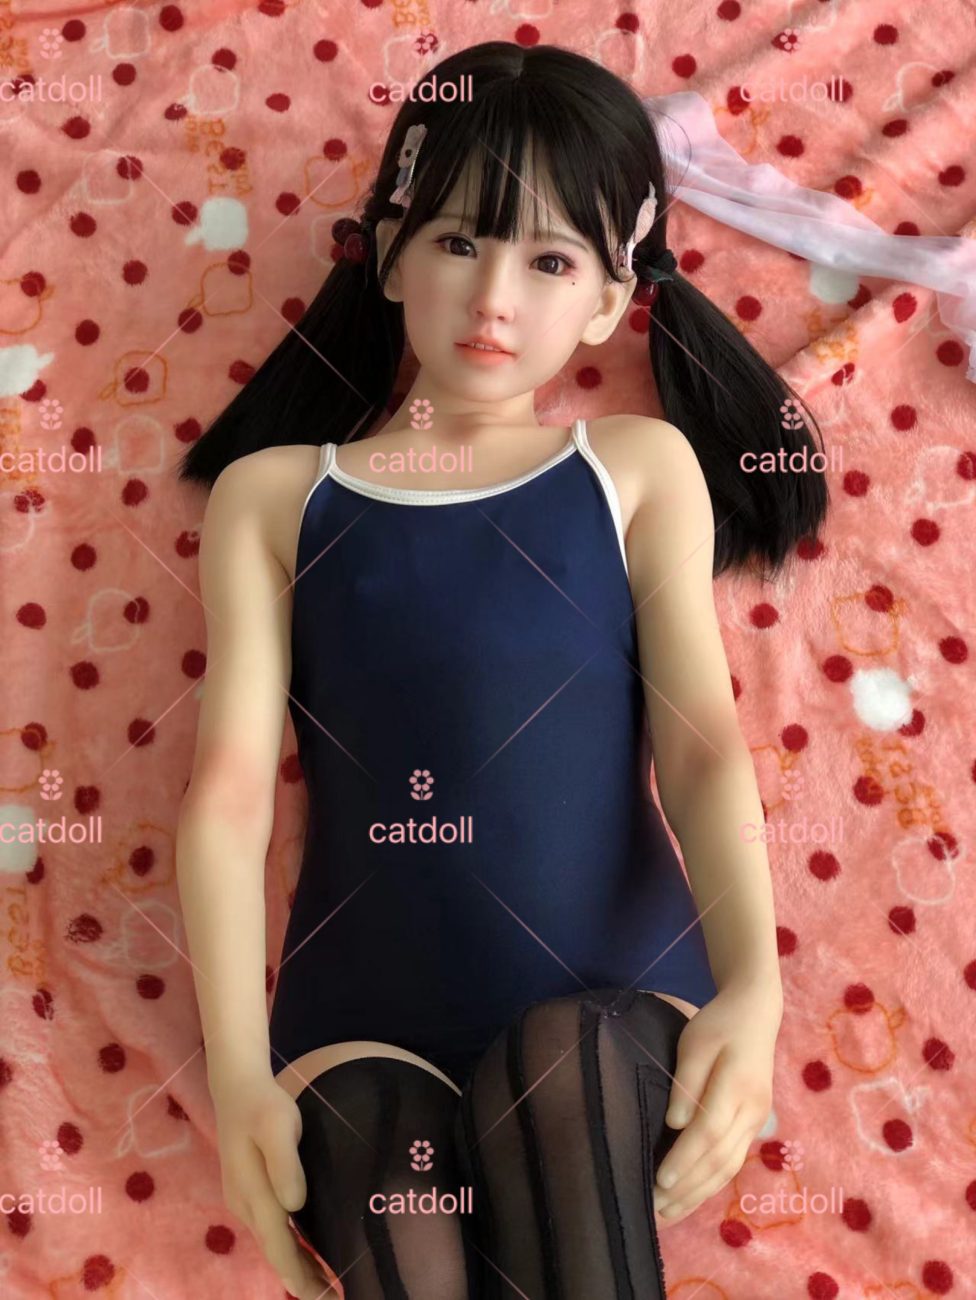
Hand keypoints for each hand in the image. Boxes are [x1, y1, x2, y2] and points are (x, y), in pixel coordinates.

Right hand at [211, 1069, 333, 1298]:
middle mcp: (246, 1205)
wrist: (237, 1088)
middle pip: (276, 1252)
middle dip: (301, 1278)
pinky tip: (307, 1252)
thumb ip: (285, 1164)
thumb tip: (294, 1205)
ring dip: (297, 1265)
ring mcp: (245, 1200)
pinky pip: (272, 1230)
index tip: (321, 1296)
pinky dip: (290, 1247)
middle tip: (333, 1297)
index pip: (279, 1246)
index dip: (299, 1275)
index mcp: (254, 1195)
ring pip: (274, 1243)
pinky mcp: (250, 1192)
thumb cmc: (262, 1105)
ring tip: (325, 1284)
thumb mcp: (277, 1126)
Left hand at [652, 983, 781, 1226]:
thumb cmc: (719, 1024)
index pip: (708, 1133)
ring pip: (729, 1166)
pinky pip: (733, 1160)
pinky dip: (712, 1181)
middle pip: (720, 1159)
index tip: (660, 1179)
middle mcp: (751, 1110)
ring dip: (699, 1193)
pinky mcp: (754, 1124)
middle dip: (688, 1187)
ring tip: (670, 1212)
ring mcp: (756, 1120)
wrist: (756, 1014)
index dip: (684, 1159)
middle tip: (656, 1208)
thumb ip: (687, 1081)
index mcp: (736, 1086)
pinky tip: (693, 1194)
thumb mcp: (695, 1041)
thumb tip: (675, 1124)